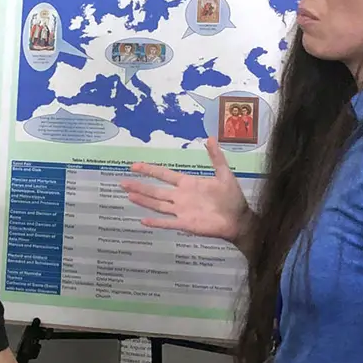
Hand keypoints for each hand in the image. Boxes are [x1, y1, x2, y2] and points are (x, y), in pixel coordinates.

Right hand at [120, 137, 250, 242]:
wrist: (239, 219)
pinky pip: (167, 223)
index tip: (134, 165)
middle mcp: (180, 197)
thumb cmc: (232, 198)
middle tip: (123, 182)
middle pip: (156, 190)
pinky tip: (143, 220)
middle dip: (139, 186)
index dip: (149, 170)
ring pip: (158, 205)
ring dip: (143, 200)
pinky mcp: (185, 224)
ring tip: (129, 195)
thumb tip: (210, 138)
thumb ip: (216, 157)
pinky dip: (156, 222)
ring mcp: (181, 211)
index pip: (164, 175)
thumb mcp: (224, 174)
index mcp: (187, 184)